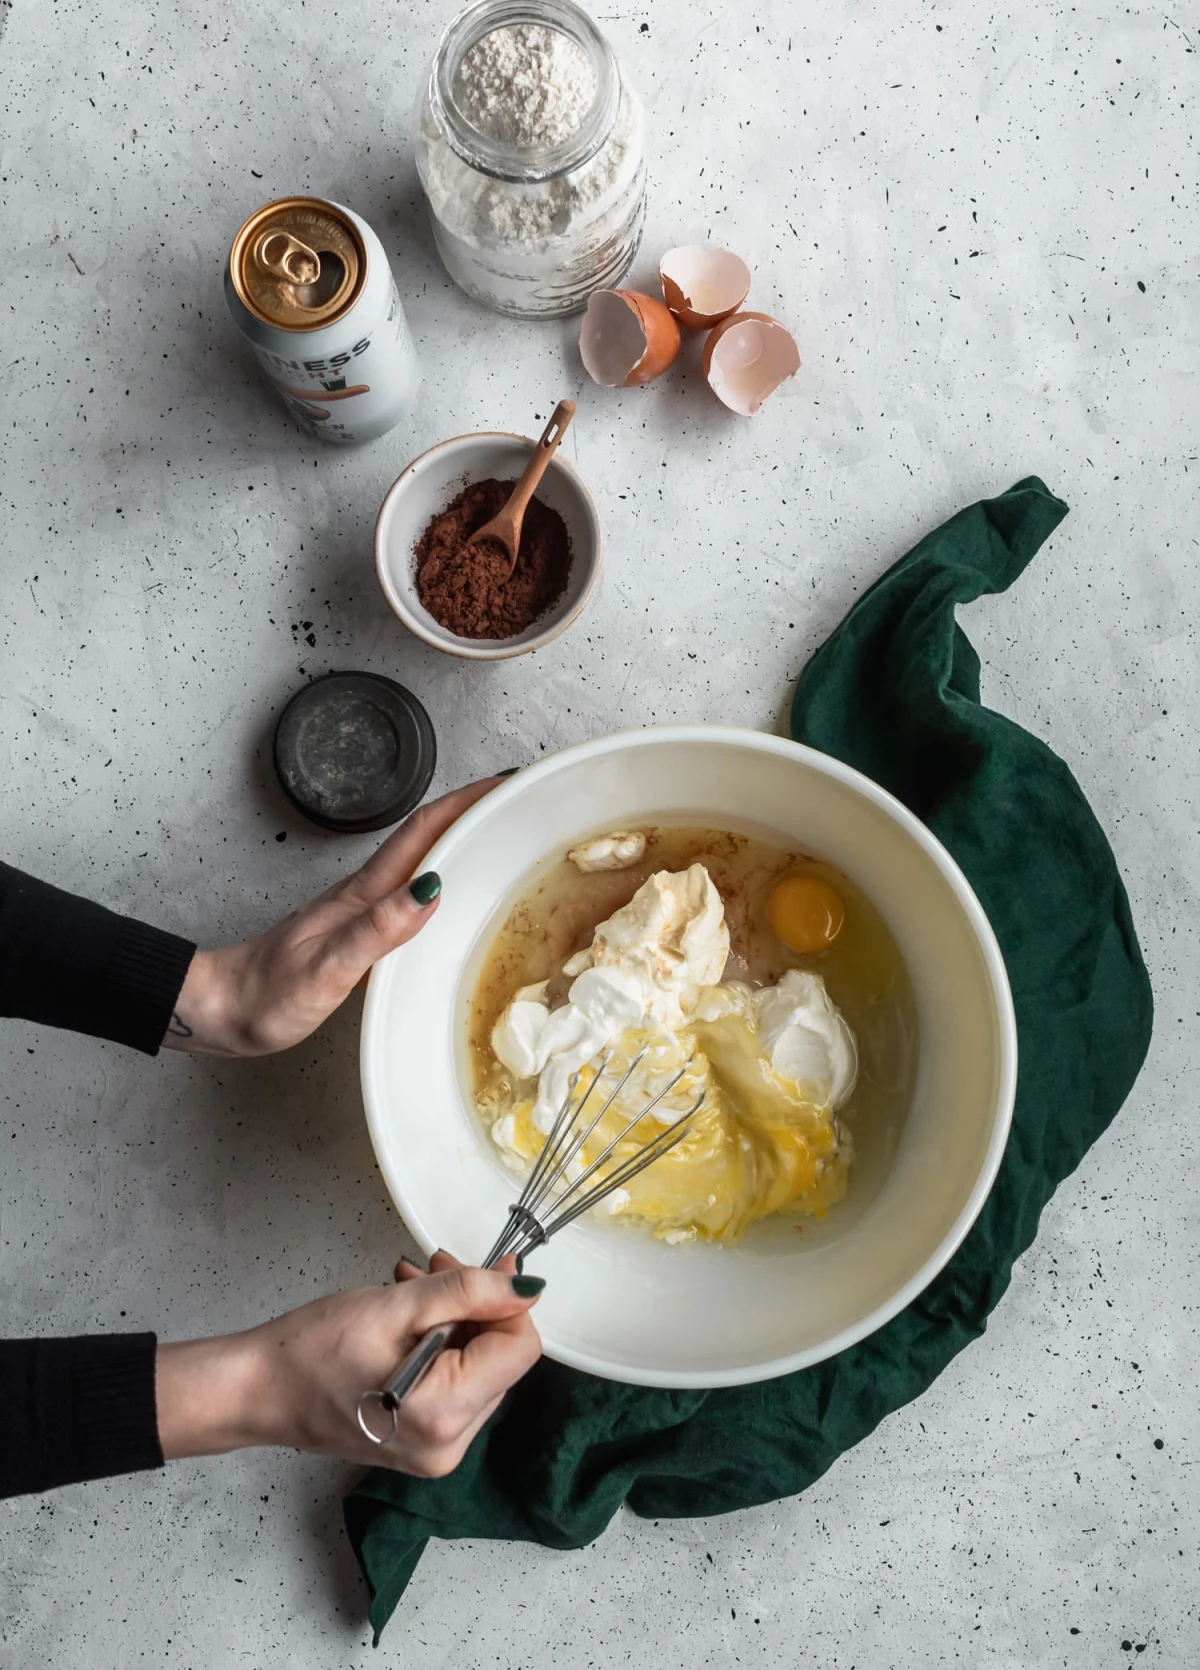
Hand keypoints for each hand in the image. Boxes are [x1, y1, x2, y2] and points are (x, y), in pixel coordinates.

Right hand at [156, 1252, 543, 1474]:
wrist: (258, 1391)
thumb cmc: (312, 1350)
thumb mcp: (396, 1307)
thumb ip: (467, 1293)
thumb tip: (524, 1287)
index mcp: (447, 1414)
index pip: (520, 1349)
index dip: (507, 1302)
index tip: (483, 1267)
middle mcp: (449, 1445)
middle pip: (500, 1359)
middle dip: (475, 1307)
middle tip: (435, 1268)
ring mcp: (435, 1450)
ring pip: (478, 1368)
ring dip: (454, 1319)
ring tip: (412, 1285)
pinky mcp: (420, 1443)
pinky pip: (453, 1386)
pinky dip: (439, 1345)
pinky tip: (407, 1316)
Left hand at [164, 778, 500, 1056]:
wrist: (222, 1009)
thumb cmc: (267, 994)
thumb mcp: (326, 967)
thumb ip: (376, 929)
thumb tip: (429, 890)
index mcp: (362, 893)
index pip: (422, 832)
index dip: (465, 803)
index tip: (505, 783)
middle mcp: (366, 892)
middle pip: (428, 836)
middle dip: (475, 810)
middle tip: (519, 800)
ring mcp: (362, 909)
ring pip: (422, 861)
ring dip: (462, 840)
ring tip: (502, 832)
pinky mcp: (360, 929)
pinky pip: (411, 892)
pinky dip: (443, 878)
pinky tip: (455, 891)